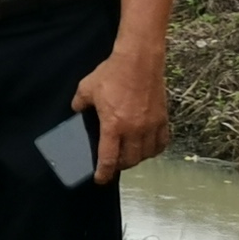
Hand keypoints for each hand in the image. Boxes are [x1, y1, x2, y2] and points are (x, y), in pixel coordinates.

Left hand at [75, 44, 168, 182]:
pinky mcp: (162, 119)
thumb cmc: (112, 73)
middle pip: (129, 160)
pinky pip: (161, 143)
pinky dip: (154, 149)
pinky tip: (147, 147)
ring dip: (136, 159)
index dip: (104, 173)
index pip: (109, 158)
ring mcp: (151, 126)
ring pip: (146, 154)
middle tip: (113, 163)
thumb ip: (79, 103)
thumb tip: (76, 111)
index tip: (100, 179)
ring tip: (128, 156)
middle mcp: (134, 130)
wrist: (139, 60)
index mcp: (114, 126)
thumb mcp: (87, 88)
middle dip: (119, 166)